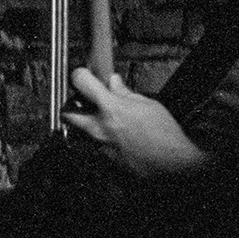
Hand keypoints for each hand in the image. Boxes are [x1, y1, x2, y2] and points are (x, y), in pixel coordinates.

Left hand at [61, 69, 207, 177]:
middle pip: (67, 112)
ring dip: (88, 122)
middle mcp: (99, 127)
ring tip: (106, 119)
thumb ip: (125, 93)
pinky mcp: (102, 157)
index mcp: (111, 108)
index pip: (81, 83)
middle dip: (73, 105)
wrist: (171, 163)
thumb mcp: (148, 105)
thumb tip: (113, 82)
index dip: (80, 75)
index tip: (82, 74)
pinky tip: (118, 135)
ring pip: (80, 130)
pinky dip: (101, 136)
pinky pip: (94, 143)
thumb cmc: (165, 134)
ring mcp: (98, 144)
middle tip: (85, 101)